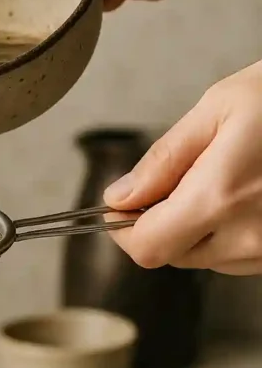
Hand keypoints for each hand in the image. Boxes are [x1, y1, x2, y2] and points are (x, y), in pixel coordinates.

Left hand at [104, 61, 261, 273]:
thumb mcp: (217, 109)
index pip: (147, 248)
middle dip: (161, 223)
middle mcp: (248, 235)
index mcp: (221, 196)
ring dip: (196, 228)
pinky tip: (247, 194)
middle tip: (181, 178)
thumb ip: (163, 160)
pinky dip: (228, 232)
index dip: (125, 229)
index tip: (125, 204)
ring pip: (204, 258)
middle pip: (172, 256)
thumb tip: (121, 197)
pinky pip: (237, 256)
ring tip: (226, 178)